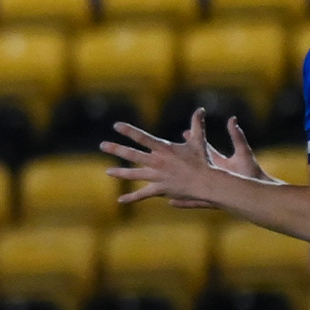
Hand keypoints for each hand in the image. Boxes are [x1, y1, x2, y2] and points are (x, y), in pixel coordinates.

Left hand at [102, 117, 224, 206]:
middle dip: (116, 149)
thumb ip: (197, 124)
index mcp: (165, 149)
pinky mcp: (160, 189)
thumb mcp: (199, 141)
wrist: (207, 183)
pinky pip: (142, 194)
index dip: (129, 131)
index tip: (116, 125)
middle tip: (102, 145)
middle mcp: (157, 162)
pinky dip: (131, 198)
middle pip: (132, 155)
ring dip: (120, 173)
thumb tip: (200, 109)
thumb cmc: (203, 162)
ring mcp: (157, 177)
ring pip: (133, 174)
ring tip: (107, 172)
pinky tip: (120, 200)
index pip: (142, 138)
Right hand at [162, 109, 275, 208]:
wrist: (256, 192)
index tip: (183, 132)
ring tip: (160, 181)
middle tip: (162, 154)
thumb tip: (232, 119)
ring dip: (174, 184)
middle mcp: (211, 174)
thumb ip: (236, 136)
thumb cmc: (252, 172)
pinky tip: (170, 202)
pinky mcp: (211, 199)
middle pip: (190, 167)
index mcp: (217, 163)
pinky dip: (183, 202)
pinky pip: (194, 201)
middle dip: (177, 161)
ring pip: (187, 185)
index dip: (191, 141)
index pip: (201, 149)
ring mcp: (209, 187)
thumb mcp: (243, 152)